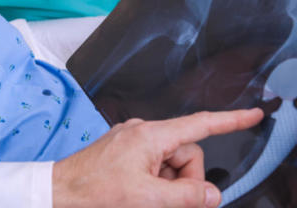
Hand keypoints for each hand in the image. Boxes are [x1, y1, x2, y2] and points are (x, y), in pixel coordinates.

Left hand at [52, 108, 263, 207]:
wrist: (60, 191)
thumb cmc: (94, 190)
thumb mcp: (146, 198)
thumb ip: (185, 196)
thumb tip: (212, 194)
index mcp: (150, 135)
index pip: (200, 124)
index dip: (230, 120)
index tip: (252, 114)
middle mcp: (142, 132)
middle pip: (186, 152)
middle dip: (185, 180)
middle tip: (166, 200)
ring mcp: (132, 141)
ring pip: (170, 162)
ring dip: (168, 183)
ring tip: (145, 198)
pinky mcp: (124, 151)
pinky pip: (153, 163)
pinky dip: (155, 181)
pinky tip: (139, 193)